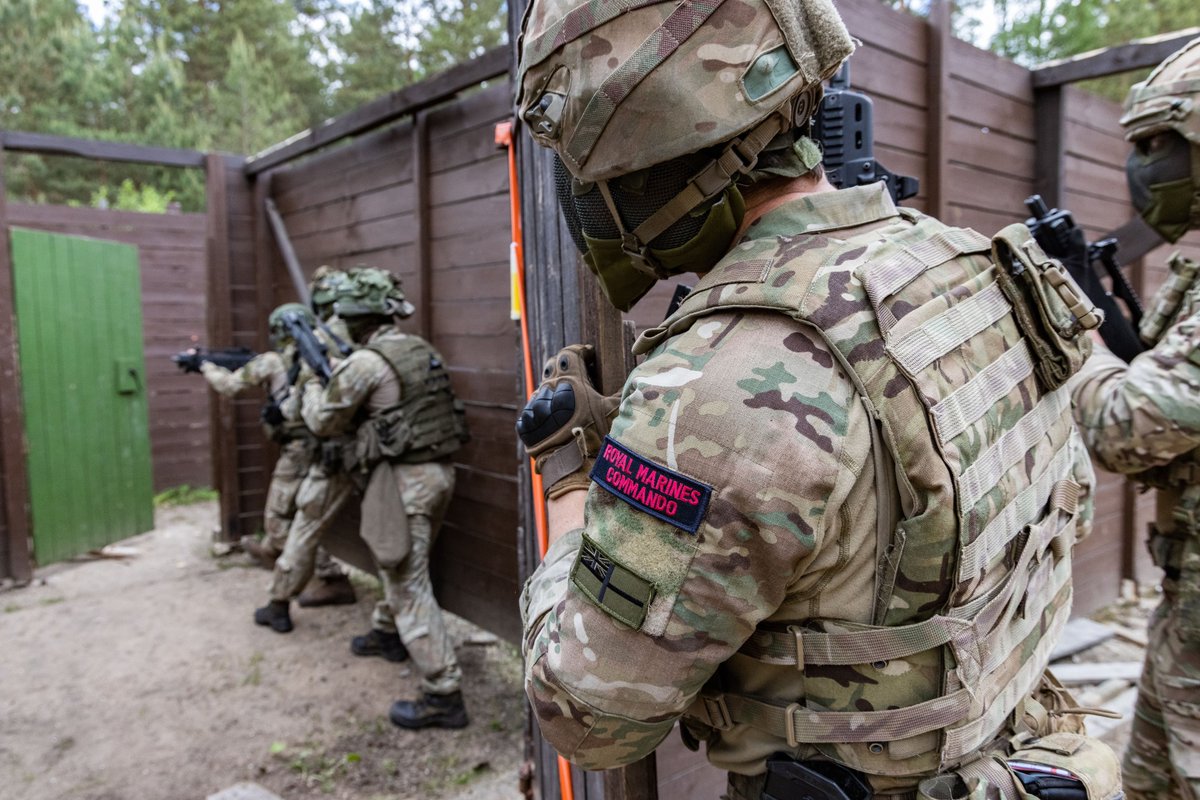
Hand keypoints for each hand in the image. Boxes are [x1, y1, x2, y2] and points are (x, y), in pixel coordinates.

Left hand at [517, 344, 618, 498]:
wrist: (569, 464)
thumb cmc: (594, 436)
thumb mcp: (612, 412)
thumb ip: (623, 393)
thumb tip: (639, 381)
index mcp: (571, 381)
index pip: (570, 353)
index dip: (580, 351)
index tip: (589, 355)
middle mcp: (550, 388)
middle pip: (552, 364)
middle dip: (565, 364)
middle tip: (577, 371)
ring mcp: (536, 404)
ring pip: (543, 385)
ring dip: (554, 386)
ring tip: (567, 396)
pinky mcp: (527, 421)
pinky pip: (534, 406)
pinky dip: (545, 406)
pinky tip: (555, 415)